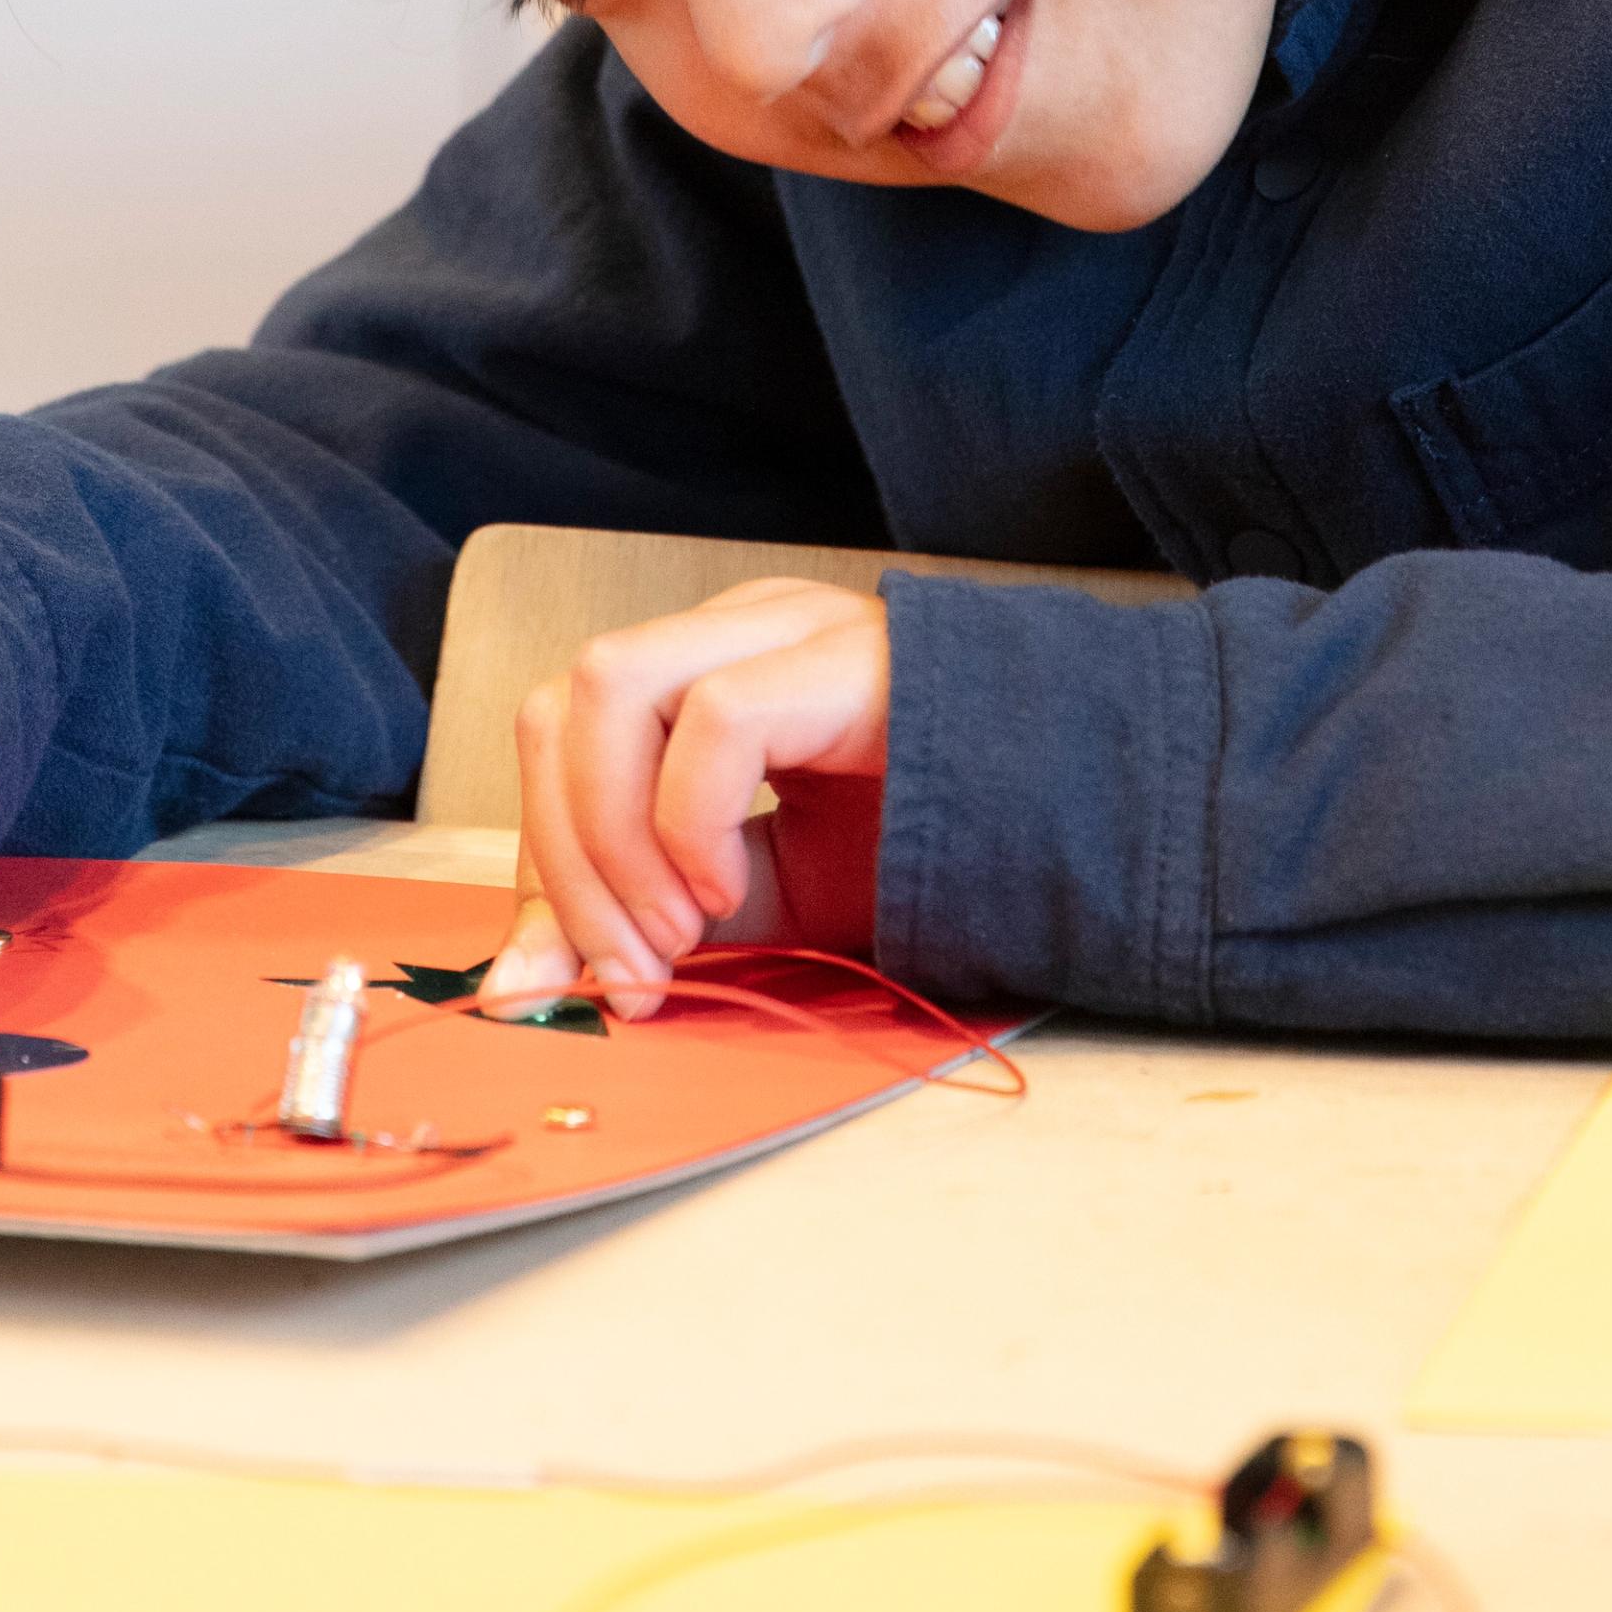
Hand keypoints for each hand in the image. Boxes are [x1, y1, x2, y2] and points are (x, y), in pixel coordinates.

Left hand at [480, 579, 890, 1020]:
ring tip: (681, 930)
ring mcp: (785, 628)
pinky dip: (690, 822)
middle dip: (565, 860)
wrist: (1083, 817)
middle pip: (559, 707)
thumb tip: (529, 984)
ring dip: (614, 836)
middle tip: (633, 969)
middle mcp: (732, 629)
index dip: (547, 868)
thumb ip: (655, 925)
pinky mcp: (845, 657)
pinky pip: (714, 719)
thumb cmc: (930, 850)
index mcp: (706, 671)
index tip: (582, 983)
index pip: (558, 737)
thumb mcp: (769, 903)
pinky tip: (734, 892)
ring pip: (605, 686)